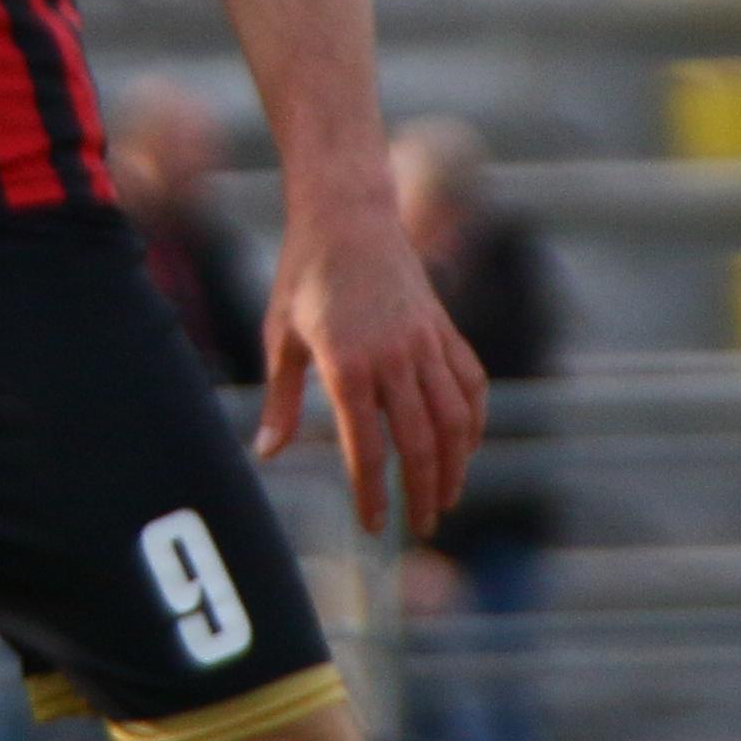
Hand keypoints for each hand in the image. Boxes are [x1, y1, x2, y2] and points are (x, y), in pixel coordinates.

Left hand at [256, 196, 486, 538]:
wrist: (347, 212)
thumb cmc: (303, 274)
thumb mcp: (280, 335)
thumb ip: (280, 399)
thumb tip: (267, 454)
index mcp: (347, 362)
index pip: (366, 448)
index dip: (372, 494)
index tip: (373, 526)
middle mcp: (393, 355)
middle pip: (419, 444)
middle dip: (420, 494)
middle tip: (418, 528)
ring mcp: (425, 340)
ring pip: (454, 419)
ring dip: (454, 466)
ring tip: (444, 498)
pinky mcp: (444, 327)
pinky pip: (470, 383)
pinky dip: (473, 421)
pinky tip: (464, 448)